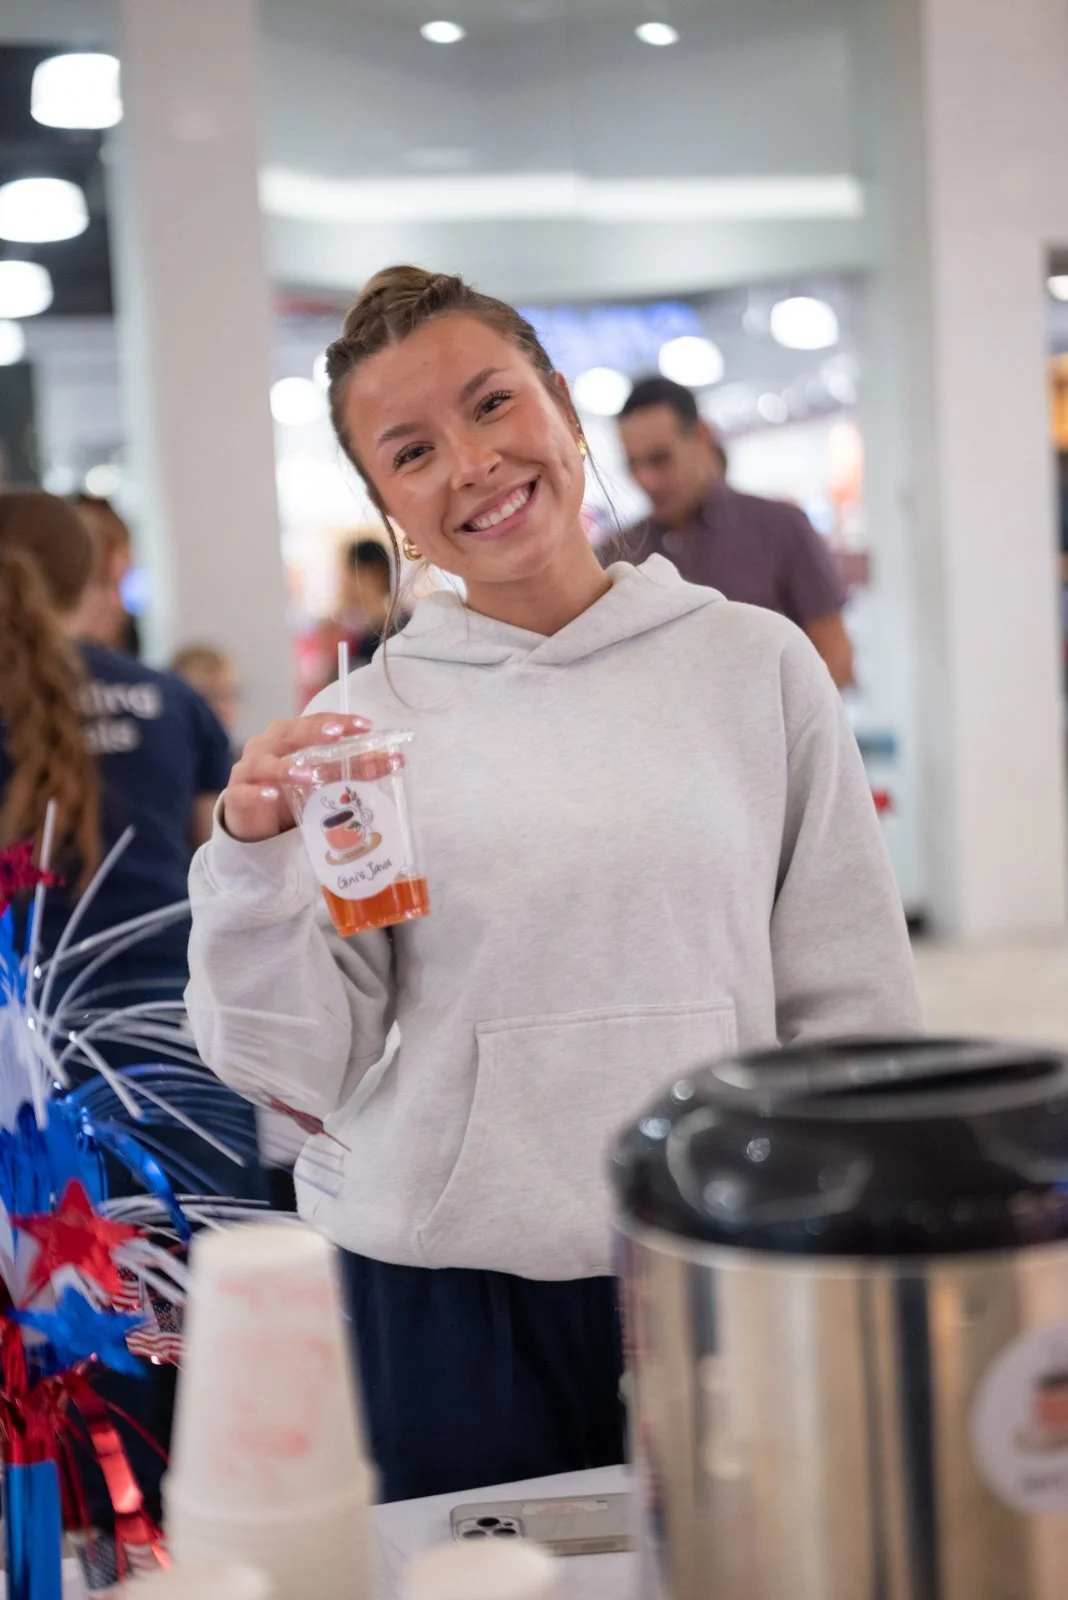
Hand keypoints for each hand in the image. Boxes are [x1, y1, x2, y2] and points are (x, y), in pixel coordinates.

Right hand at [221, 714, 371, 842]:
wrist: (255, 825)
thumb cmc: (291, 793)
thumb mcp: (325, 780)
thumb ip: (354, 770)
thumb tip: (397, 760)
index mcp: (290, 737)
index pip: (316, 722)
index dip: (339, 721)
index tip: (366, 725)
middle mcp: (268, 747)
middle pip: (289, 733)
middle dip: (313, 732)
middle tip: (336, 735)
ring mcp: (249, 770)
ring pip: (264, 762)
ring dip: (286, 768)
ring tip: (307, 775)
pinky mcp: (237, 797)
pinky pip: (244, 792)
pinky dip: (257, 792)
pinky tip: (271, 795)